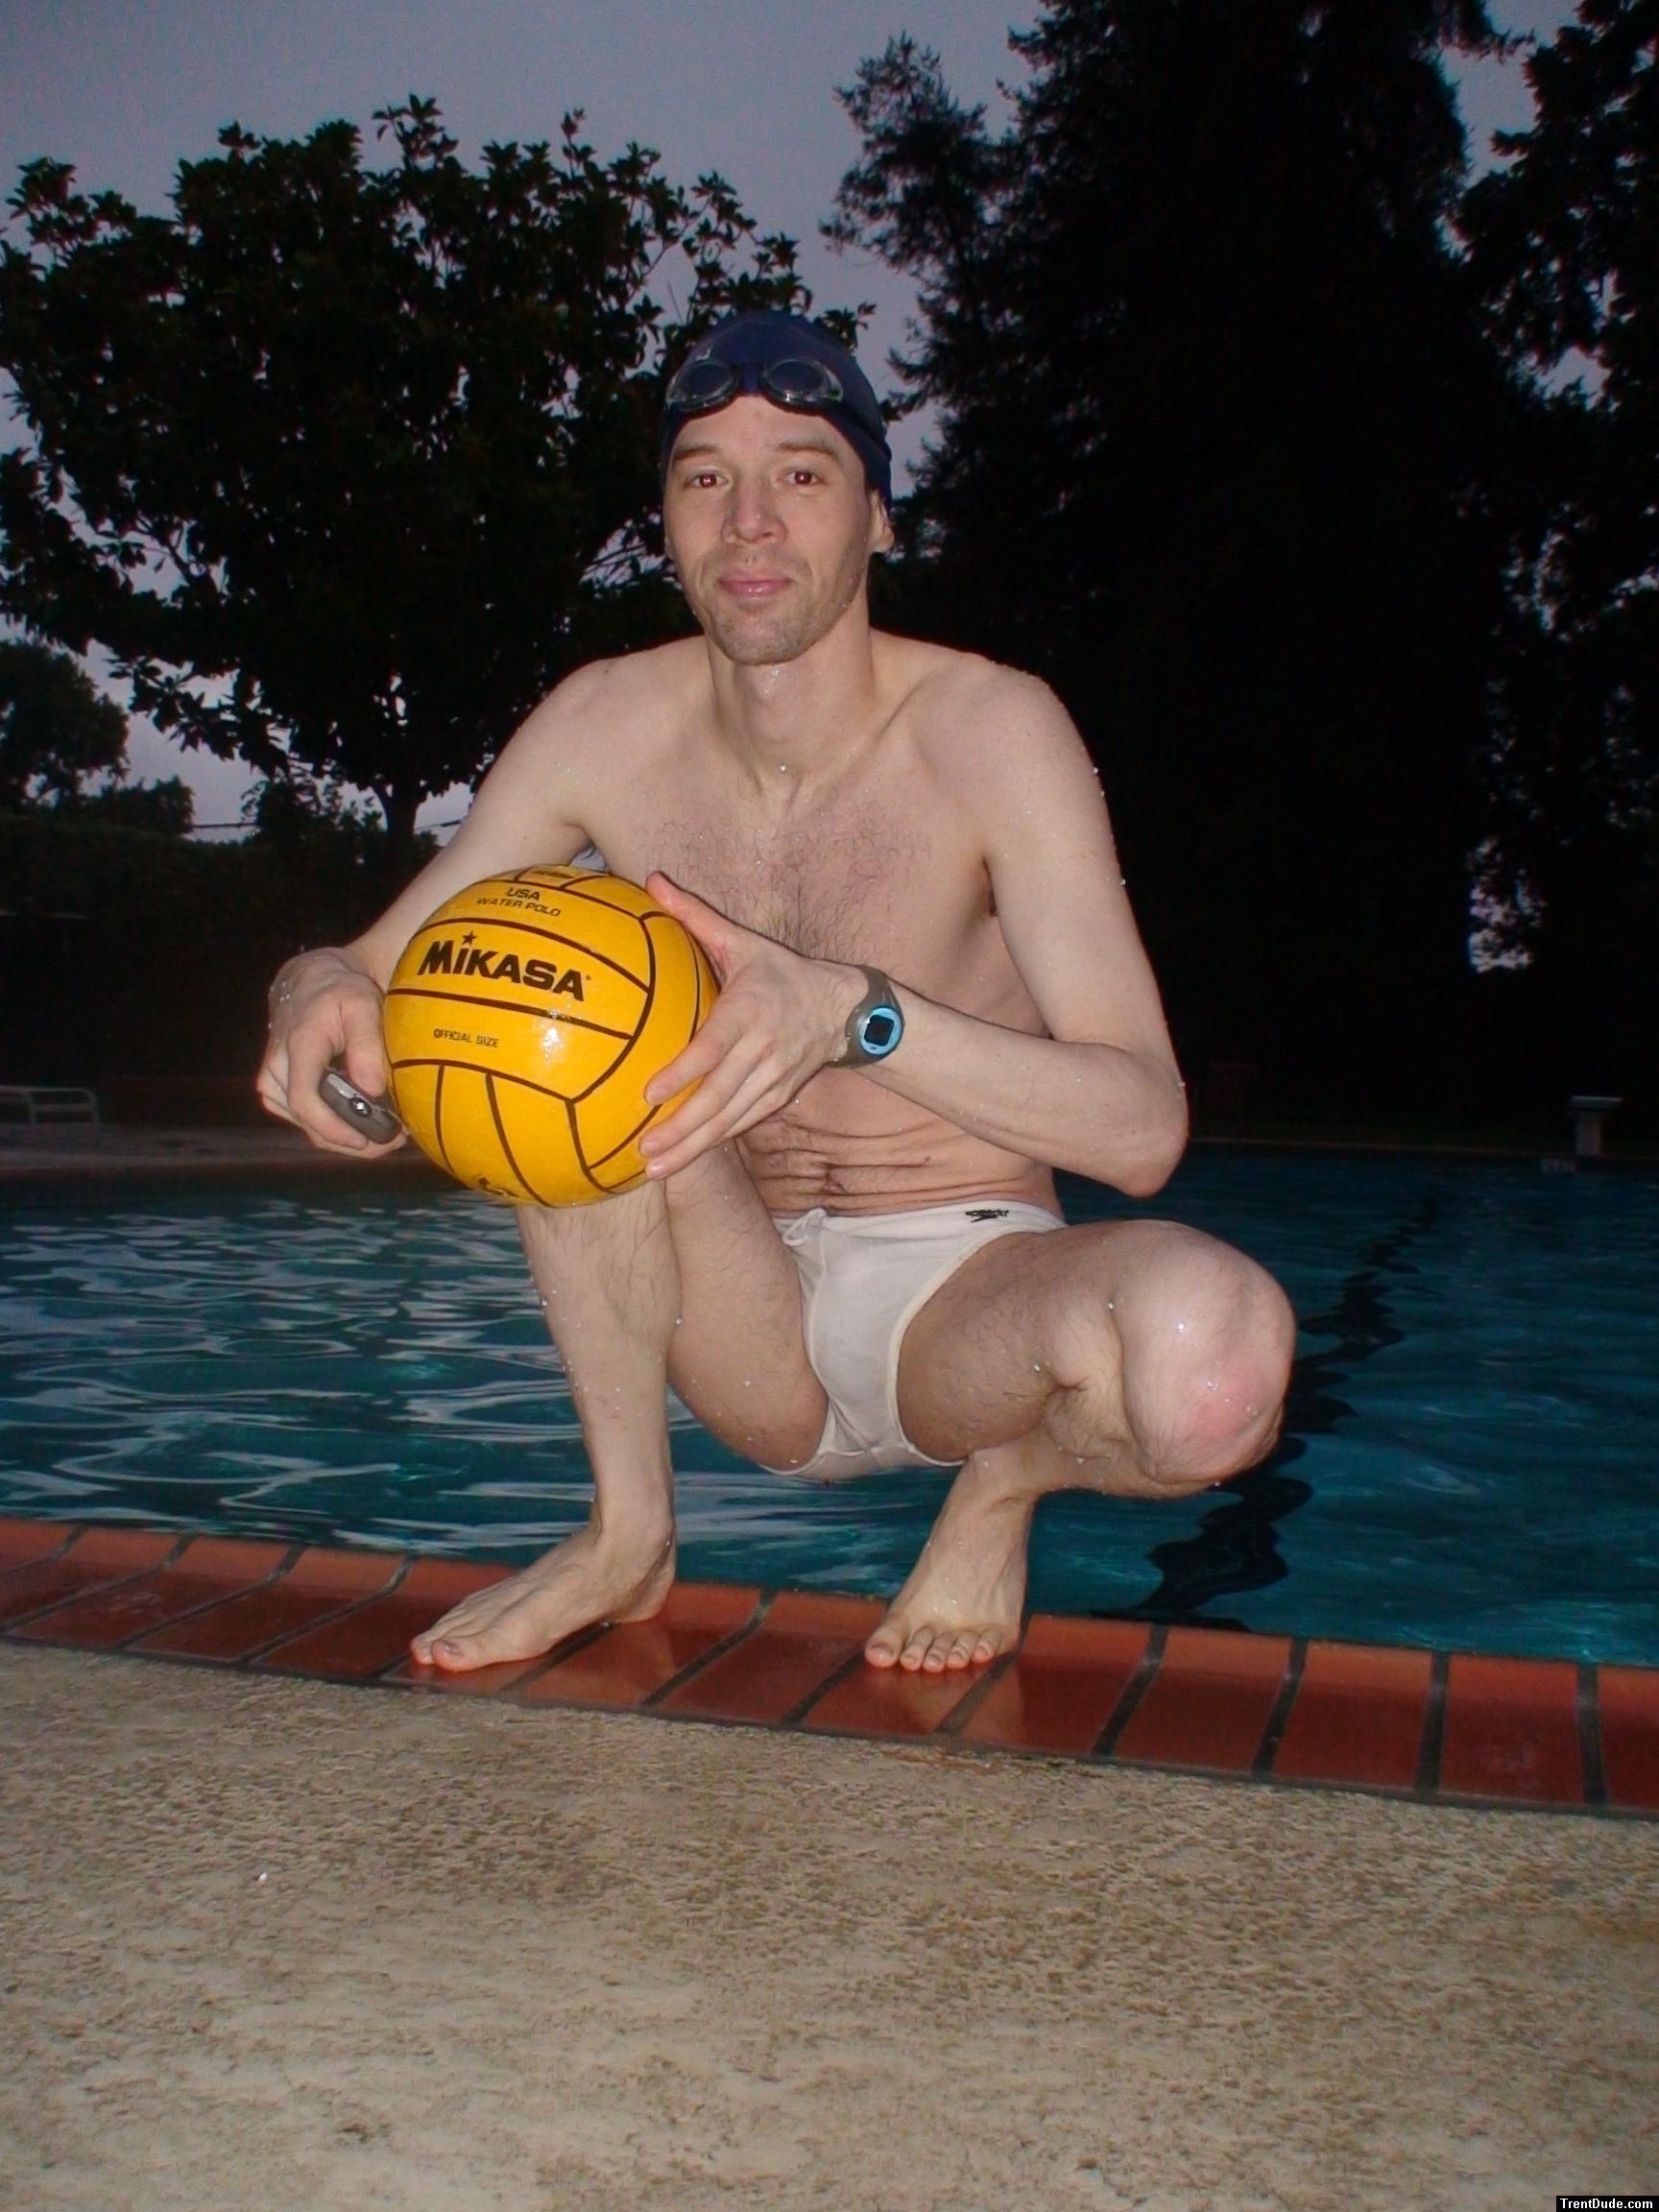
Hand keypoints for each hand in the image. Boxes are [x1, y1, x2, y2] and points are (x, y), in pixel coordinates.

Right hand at [256, 949, 404, 1153]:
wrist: (308, 985)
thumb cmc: (340, 993)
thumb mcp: (363, 1006)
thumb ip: (368, 1044)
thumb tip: (372, 1089)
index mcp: (298, 1046)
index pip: (305, 1099)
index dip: (333, 1128)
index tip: (365, 1141)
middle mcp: (276, 1069)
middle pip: (309, 1122)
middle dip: (352, 1140)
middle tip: (394, 1141)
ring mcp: (272, 1083)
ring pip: (308, 1127)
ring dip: (345, 1137)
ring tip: (386, 1132)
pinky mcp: (276, 1092)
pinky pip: (306, 1120)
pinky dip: (335, 1127)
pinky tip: (364, 1124)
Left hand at [637, 873, 861, 1175]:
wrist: (843, 1007)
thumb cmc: (781, 973)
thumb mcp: (743, 942)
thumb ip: (695, 916)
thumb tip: (651, 881)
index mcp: (749, 1012)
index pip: (712, 1049)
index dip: (682, 1073)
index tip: (649, 1093)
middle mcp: (763, 1051)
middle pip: (719, 1097)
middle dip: (681, 1128)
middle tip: (643, 1149)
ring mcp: (774, 1079)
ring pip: (730, 1119)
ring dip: (693, 1147)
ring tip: (654, 1168)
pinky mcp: (780, 1096)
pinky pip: (744, 1123)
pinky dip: (714, 1143)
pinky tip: (684, 1159)